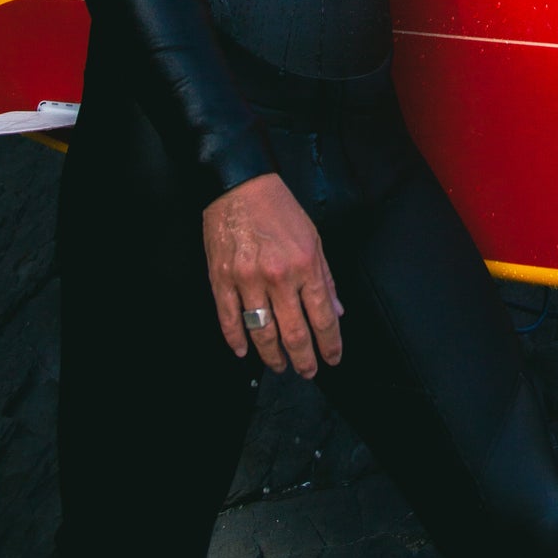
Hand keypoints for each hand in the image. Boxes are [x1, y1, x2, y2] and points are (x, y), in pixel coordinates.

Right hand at [202, 172, 342, 378]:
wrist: (238, 185)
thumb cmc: (278, 208)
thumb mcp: (313, 237)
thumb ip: (325, 278)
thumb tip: (336, 312)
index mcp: (305, 265)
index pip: (322, 317)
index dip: (329, 344)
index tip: (332, 359)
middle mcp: (278, 277)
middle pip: (294, 333)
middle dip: (304, 359)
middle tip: (307, 372)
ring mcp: (247, 280)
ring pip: (262, 333)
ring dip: (273, 356)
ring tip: (280, 366)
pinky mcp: (221, 280)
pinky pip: (229, 320)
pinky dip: (236, 340)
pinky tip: (244, 352)